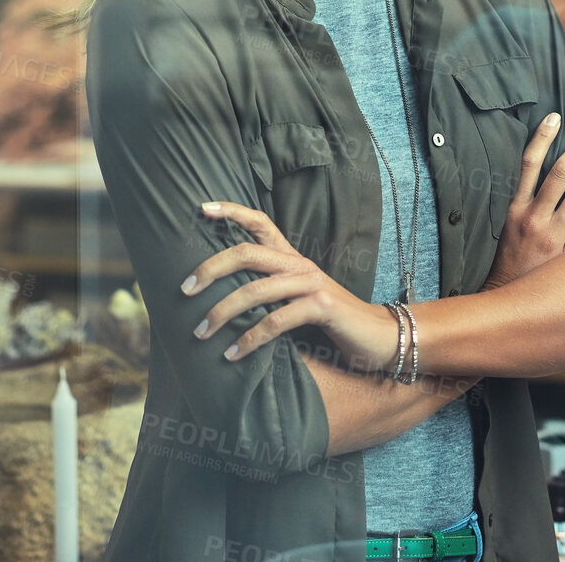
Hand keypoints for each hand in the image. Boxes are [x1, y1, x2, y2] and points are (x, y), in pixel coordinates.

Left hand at [181, 200, 398, 372]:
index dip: (231, 211)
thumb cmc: (334, 321)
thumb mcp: (299, 299)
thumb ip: (271, 293)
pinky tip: (232, 355)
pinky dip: (249, 340)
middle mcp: (300, 264)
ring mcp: (311, 283)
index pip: (260, 223)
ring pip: (255, 290)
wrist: (380, 337)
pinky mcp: (321, 307)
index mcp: (292, 258)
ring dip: (222, 313)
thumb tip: (223, 301)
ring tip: (200, 332)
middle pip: (246, 253)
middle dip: (210, 269)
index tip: (202, 208)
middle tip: (184, 290)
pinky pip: (276, 321)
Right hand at [483, 113, 564, 290]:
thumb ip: (526, 200)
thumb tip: (544, 168)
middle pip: (559, 174)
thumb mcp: (508, 224)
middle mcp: (533, 218)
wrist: (507, 294)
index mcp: (515, 208)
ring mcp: (552, 233)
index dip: (542, 138)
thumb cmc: (509, 256)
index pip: (528, 164)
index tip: (555, 117)